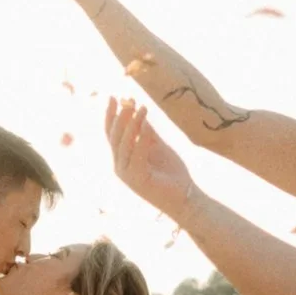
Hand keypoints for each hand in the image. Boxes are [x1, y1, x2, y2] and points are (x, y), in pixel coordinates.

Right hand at [103, 96, 196, 216]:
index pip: (111, 134)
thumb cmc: (171, 173)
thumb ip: (146, 131)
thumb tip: (137, 108)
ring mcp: (127, 174)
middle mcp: (120, 166)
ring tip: (141, 107)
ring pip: (124, 145)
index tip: (114, 97)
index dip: (111, 115)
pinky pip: (137, 155)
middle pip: (114, 137)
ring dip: (132, 125)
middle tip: (127, 99)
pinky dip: (142, 140)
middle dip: (120, 117)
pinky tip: (148, 126)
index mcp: (123, 158)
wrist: (184, 197)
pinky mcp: (138, 180)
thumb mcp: (157, 146)